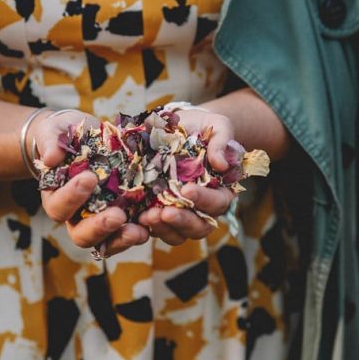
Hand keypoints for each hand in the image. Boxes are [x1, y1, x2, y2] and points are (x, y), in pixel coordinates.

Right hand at [33, 109, 149, 255]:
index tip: (90, 178)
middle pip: (81, 235)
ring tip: (139, 231)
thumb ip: (50, 142)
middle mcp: (75, 216)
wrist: (83, 136)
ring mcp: (99, 219)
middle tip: (117, 216)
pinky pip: (126, 233)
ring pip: (106, 241)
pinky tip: (151, 225)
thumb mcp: (53, 132)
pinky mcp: (120, 217)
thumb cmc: (63, 135)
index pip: (58, 207)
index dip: (71, 197)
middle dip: (99, 227)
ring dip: (122, 238)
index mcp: (56, 197)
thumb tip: (51, 157)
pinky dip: (138, 232)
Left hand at [138, 108, 235, 245]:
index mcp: (221, 189)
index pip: (218, 202)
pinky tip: (136, 218)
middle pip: (200, 226)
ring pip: (178, 233)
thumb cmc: (203, 127)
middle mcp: (204, 207)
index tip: (187, 190)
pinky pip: (158, 228)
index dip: (204, 200)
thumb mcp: (217, 126)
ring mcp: (182, 212)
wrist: (178, 126)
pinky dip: (149, 227)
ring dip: (164, 228)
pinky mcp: (161, 211)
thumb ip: (221, 141)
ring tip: (147, 217)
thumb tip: (221, 164)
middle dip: (182, 221)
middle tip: (165, 212)